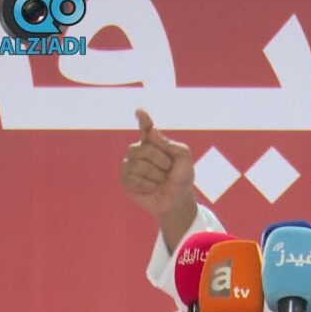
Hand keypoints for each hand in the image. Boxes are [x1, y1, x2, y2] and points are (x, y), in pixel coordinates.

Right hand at [121, 109, 197, 249]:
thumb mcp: (184, 160)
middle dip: (162, 162)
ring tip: (160, 180)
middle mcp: (138, 150)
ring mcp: (129, 164)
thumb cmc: (181, 177)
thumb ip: (172, 145)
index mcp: (153, 142)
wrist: (177, 200)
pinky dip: (149, 186)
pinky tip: (152, 188)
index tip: (140, 111)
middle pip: (146, 149)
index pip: (146, 128)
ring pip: (141, 165)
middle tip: (168, 170)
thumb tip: (152, 132)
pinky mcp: (125, 179)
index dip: (143, 119)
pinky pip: (135, 179)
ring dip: (157, 176)